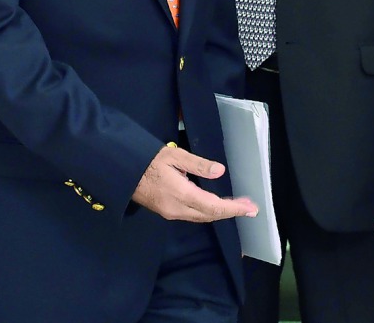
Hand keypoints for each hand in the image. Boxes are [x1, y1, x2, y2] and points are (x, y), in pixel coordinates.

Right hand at [131, 144, 257, 222]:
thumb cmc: (148, 161)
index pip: (213, 206)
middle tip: (249, 207)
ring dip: (220, 213)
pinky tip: (216, 205)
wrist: (123, 172)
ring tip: (237, 206)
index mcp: (181, 194)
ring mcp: (170, 212)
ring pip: (201, 217)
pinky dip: (208, 211)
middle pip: (209, 215)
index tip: (250, 209)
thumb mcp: (175, 156)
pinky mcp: (166, 212)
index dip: (233, 209)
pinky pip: (193, 215)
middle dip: (231, 212)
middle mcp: (176, 209)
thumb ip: (198, 164)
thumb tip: (220, 171)